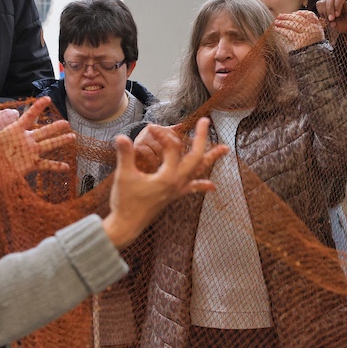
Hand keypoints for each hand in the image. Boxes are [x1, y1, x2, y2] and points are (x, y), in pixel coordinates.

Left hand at [0, 97, 75, 180]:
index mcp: (15, 131)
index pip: (29, 116)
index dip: (38, 107)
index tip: (47, 99)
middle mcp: (25, 141)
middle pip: (44, 131)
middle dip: (55, 127)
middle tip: (66, 122)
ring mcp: (29, 153)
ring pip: (48, 145)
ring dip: (60, 141)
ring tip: (72, 137)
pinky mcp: (30, 165)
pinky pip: (46, 165)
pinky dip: (56, 166)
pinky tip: (66, 167)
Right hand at [104, 117, 229, 247]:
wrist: (127, 226)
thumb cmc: (125, 202)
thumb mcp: (124, 176)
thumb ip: (125, 155)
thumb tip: (121, 136)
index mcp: (168, 177)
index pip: (172, 148)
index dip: (162, 135)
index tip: (151, 128)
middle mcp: (177, 183)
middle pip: (196, 157)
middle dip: (201, 138)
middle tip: (205, 122)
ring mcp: (178, 190)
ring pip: (199, 171)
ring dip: (211, 158)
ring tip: (225, 149)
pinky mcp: (174, 196)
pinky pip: (192, 188)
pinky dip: (202, 185)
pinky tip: (212, 186)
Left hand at [274, 10, 323, 51]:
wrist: (314, 60)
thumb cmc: (312, 48)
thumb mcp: (315, 36)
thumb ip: (309, 27)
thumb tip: (294, 17)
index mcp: (317, 27)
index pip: (310, 15)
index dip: (301, 13)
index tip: (294, 13)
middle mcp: (313, 29)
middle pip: (299, 19)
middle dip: (288, 16)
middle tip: (279, 16)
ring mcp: (307, 34)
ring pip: (293, 24)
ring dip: (283, 22)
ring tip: (276, 22)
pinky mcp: (300, 40)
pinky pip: (289, 33)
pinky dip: (282, 30)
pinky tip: (277, 29)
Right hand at [316, 0, 346, 35]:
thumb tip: (337, 11)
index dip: (338, 4)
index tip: (337, 15)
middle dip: (330, 8)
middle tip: (331, 19)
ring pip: (324, 0)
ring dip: (326, 13)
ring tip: (332, 23)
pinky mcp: (326, 3)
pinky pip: (319, 5)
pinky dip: (322, 13)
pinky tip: (328, 20)